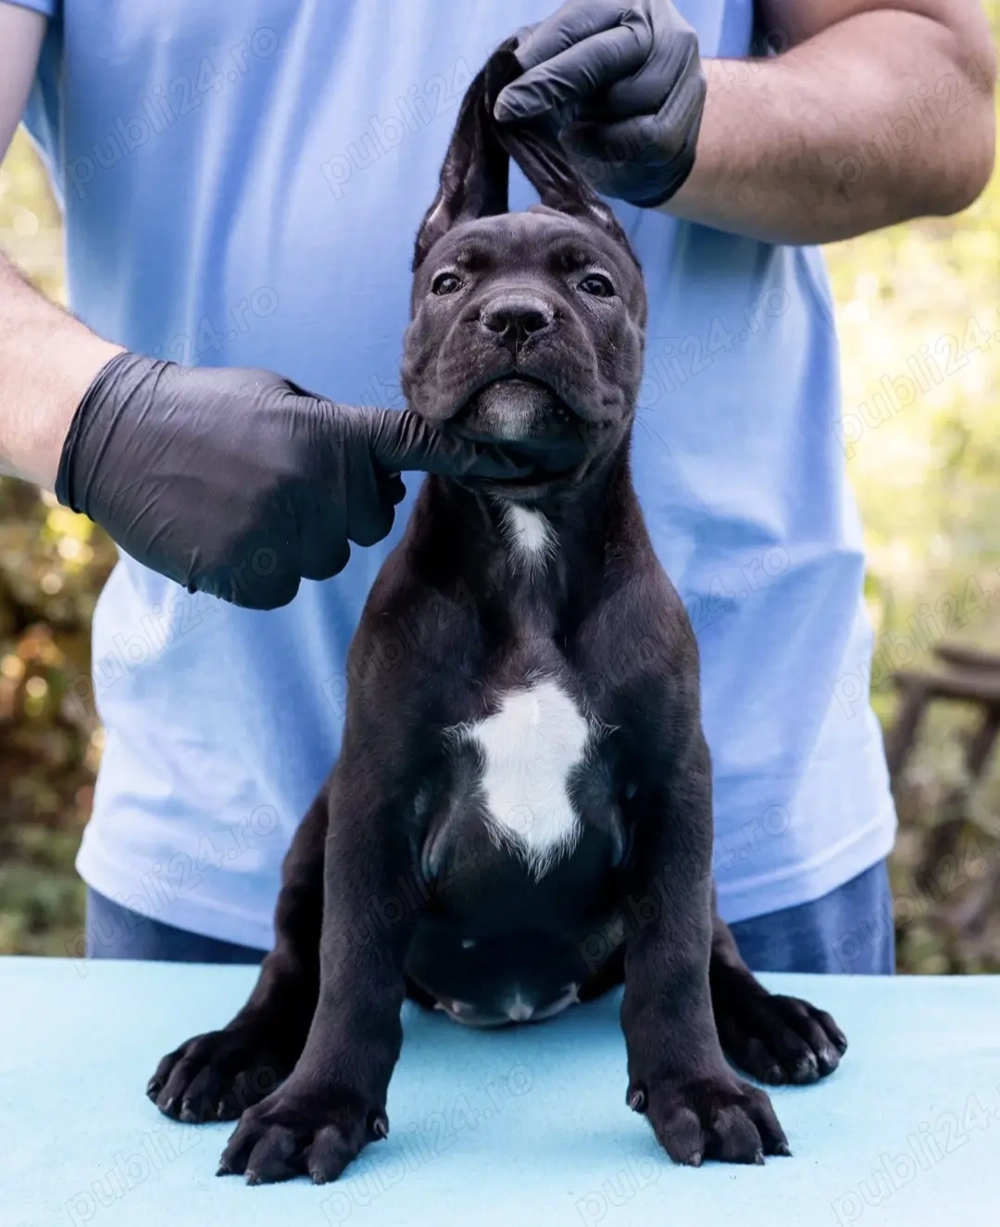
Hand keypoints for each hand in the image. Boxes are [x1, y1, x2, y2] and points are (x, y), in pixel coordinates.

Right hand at [56, 353, 527, 608]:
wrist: (116, 435)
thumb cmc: (207, 407)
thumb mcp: (283, 399)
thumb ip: (342, 435)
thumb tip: (388, 475)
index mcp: (332, 437)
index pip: (418, 450)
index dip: (473, 457)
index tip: (523, 464)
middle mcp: (318, 489)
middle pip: (371, 520)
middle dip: (342, 503)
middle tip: (285, 476)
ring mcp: (283, 538)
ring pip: (326, 556)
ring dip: (299, 537)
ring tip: (244, 499)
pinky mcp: (248, 577)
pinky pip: (285, 585)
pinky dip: (262, 567)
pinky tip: (226, 532)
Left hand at [493, 0, 705, 207]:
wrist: (649, 137)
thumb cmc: (596, 95)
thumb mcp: (564, 66)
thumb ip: (540, 58)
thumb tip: (506, 66)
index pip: (575, 24)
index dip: (537, 56)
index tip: (503, 88)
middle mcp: (658, 22)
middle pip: (599, 56)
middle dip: (550, 84)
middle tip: (508, 110)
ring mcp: (681, 62)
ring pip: (624, 98)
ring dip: (590, 121)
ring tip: (576, 126)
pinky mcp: (692, 105)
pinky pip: (645, 135)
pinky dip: (611, 146)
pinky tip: (591, 144)